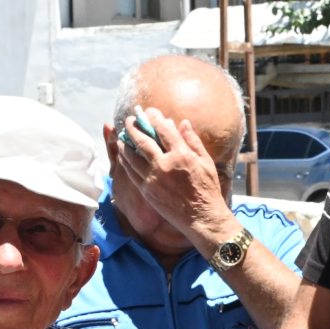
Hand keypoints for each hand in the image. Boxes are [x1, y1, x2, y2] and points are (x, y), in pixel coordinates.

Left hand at [106, 110, 236, 251]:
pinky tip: (123, 154)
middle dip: (134, 126)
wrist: (201, 217)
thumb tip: (183, 123)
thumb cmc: (207, 189)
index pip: (164, 130)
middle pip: (143, 140)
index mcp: (181, 155)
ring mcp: (153, 178)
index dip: (154, 118)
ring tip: (122, 135)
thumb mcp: (206, 162)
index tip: (149, 111)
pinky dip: (125, 160)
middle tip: (130, 119)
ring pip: (132, 156)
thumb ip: (193, 141)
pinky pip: (131, 172)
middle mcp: (165, 164)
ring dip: (126, 143)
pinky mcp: (147, 190)